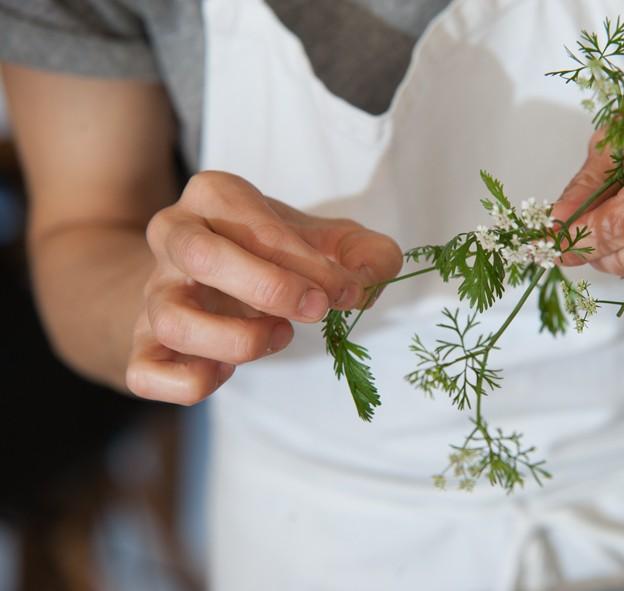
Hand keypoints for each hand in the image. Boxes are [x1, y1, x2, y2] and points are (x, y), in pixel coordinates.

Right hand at [126, 171, 402, 403]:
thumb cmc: (277, 254)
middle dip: (270, 289)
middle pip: (201, 257)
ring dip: (238, 339)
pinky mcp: (142, 344)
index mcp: (216, 196)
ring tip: (278, 336)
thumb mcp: (329, 241)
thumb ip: (367, 253)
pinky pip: (147, 372)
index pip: (254, 225)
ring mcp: (153, 292)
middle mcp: (174, 237)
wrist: (210, 278)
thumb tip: (366, 281)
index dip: (308, 264)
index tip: (346, 291)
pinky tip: (228, 370)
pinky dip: (192, 382)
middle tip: (317, 310)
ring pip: (172, 319)